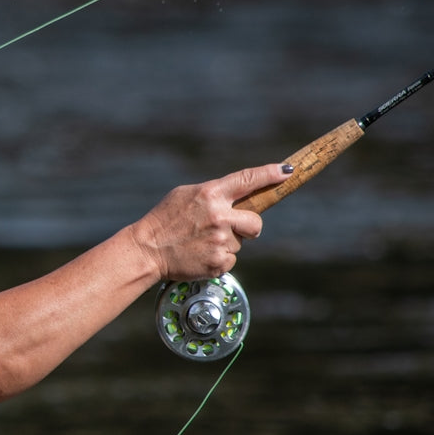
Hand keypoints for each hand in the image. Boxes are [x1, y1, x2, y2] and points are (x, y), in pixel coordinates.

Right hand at [129, 163, 290, 281]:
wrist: (146, 250)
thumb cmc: (164, 220)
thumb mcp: (185, 195)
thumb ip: (213, 194)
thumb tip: (238, 196)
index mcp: (210, 194)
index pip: (248, 180)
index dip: (270, 174)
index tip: (286, 172)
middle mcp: (219, 216)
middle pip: (256, 222)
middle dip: (250, 226)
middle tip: (231, 228)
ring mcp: (220, 241)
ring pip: (240, 242)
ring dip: (226, 243)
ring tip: (200, 242)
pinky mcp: (218, 262)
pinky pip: (231, 259)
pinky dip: (218, 258)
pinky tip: (200, 254)